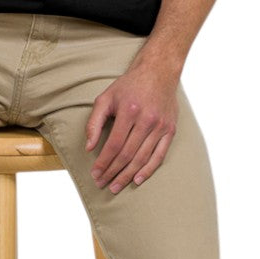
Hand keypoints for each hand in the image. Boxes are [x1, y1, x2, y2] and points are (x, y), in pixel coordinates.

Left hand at [85, 62, 178, 192]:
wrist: (158, 72)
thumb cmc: (129, 86)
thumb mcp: (106, 97)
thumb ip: (94, 121)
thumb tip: (89, 147)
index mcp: (129, 110)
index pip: (114, 144)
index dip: (103, 162)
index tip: (95, 173)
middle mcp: (146, 119)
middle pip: (127, 154)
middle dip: (113, 172)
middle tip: (103, 184)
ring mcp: (160, 126)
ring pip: (142, 158)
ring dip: (127, 175)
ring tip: (116, 186)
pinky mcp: (170, 130)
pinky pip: (159, 156)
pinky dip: (148, 170)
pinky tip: (137, 180)